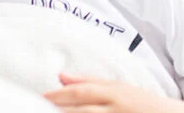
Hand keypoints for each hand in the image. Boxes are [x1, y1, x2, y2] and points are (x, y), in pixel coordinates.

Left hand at [45, 73, 183, 112]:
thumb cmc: (146, 105)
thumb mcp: (120, 89)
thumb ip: (90, 81)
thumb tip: (61, 76)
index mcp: (115, 92)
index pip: (81, 93)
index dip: (59, 96)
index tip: (41, 98)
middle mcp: (117, 106)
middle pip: (82, 109)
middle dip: (59, 109)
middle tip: (37, 107)